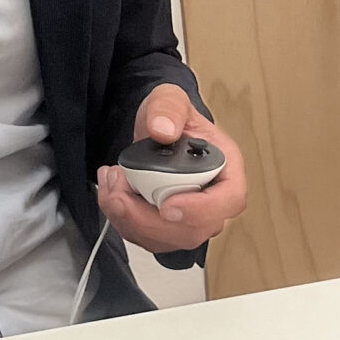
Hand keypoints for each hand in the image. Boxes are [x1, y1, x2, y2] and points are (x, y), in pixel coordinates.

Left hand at [95, 83, 245, 255]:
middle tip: (117, 190)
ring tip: (111, 182)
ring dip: (128, 218)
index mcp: (226, 167)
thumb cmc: (171, 119)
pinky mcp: (167, 227)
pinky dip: (122, 220)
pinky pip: (146, 237)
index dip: (200, 209)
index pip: (229, 200)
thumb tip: (163, 130)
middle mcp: (214, 199)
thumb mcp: (169, 100)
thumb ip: (168, 109)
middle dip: (146, 216)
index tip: (167, 206)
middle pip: (192, 229)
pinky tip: (111, 191)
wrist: (156, 131)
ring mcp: (191, 218)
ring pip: (165, 239)